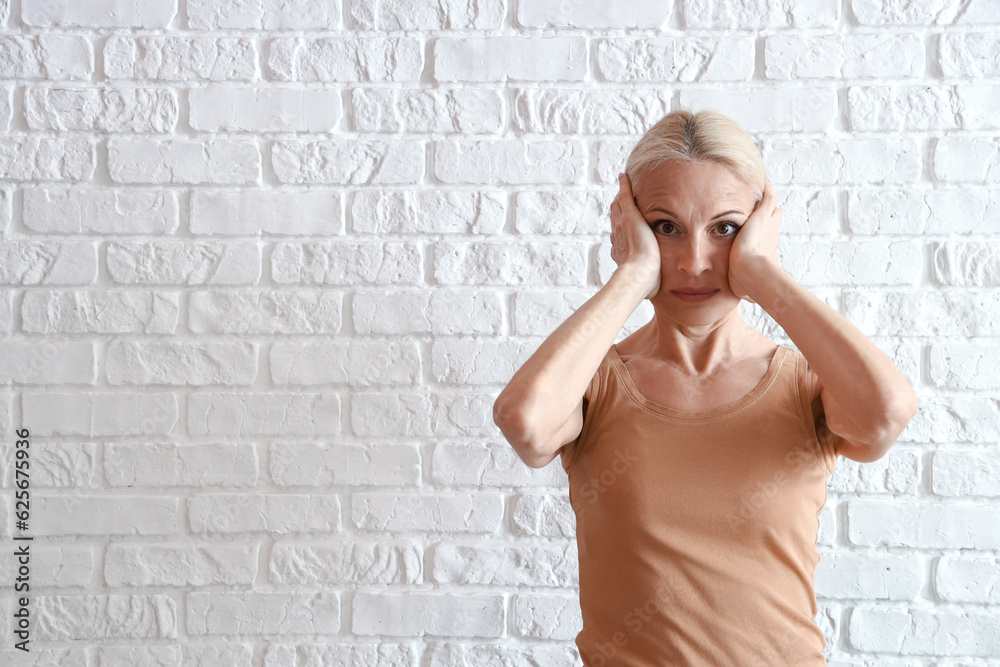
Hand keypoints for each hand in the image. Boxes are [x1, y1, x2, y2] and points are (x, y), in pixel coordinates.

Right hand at [610, 173, 659, 298]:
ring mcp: (622, 225)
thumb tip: (654, 296)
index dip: (620, 228)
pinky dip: (624, 186)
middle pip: (615, 219)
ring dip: (620, 197)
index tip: (623, 224)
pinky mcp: (630, 217)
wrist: (639, 276)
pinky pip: (625, 197)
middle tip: (619, 200)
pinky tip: (625, 177)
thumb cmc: (644, 285)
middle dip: (617, 210)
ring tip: (623, 187)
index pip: (619, 235)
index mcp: (621, 250)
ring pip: (618, 207)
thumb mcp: (646, 283)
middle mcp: (617, 236)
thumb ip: (649, 284)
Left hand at [728, 179, 782, 303]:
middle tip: (761, 210)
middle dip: (767, 217)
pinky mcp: (762, 216)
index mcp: (767, 251)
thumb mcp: (747, 289)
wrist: (751, 274)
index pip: (768, 239)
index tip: (760, 233)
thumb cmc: (748, 285)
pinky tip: (762, 178)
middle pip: (773, 221)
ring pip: (771, 208)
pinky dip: (766, 188)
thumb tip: (745, 300)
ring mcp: (768, 225)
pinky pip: (768, 196)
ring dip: (766, 201)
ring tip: (758, 190)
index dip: (764, 235)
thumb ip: (746, 289)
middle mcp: (771, 236)